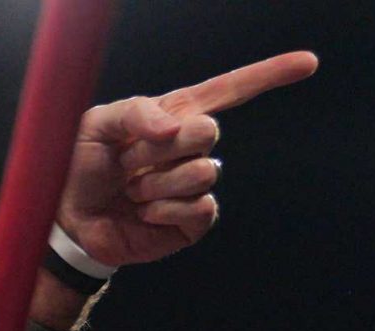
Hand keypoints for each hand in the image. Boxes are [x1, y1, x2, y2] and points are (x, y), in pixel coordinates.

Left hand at [59, 50, 318, 268]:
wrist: (66, 222)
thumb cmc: (78, 168)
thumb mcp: (95, 126)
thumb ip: (136, 112)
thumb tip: (176, 126)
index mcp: (173, 116)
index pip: (228, 90)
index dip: (268, 75)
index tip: (308, 63)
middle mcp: (189, 148)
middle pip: (207, 131)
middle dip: (162, 147)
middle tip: (128, 162)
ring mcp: (194, 184)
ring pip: (204, 171)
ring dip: (157, 182)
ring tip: (131, 191)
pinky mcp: (192, 221)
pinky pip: (200, 207)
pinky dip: (164, 210)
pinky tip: (144, 214)